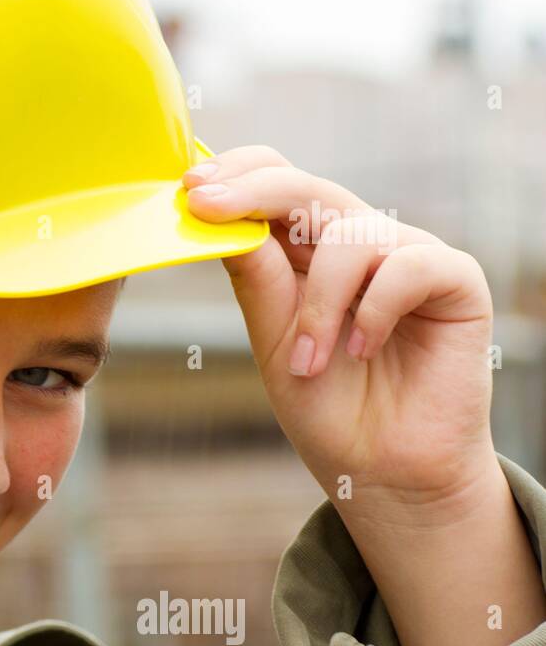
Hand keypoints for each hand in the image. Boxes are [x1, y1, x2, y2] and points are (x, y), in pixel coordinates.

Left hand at [181, 145, 544, 645]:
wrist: (380, 470)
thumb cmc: (326, 405)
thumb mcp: (273, 338)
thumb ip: (256, 277)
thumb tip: (216, 210)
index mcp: (308, 250)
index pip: (277, 182)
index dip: (236, 174)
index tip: (190, 188)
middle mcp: (358, 242)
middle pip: (308, 188)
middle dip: (253, 192)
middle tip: (205, 205)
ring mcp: (408, 255)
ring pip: (350, 236)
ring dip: (318, 304)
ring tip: (307, 362)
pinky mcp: (456, 280)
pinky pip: (409, 265)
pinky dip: (375, 308)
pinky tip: (362, 349)